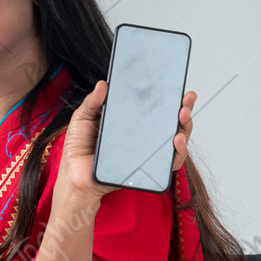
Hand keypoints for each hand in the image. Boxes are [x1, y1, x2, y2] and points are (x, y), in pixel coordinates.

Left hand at [56, 81, 197, 208]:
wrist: (74, 176)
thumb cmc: (78, 149)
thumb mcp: (82, 119)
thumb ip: (92, 102)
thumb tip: (103, 84)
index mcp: (130, 122)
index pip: (155, 108)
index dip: (169, 98)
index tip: (178, 88)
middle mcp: (143, 136)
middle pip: (171, 122)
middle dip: (184, 108)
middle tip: (186, 99)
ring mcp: (148, 153)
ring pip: (177, 140)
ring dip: (185, 127)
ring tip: (182, 115)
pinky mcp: (149, 168)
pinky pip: (170, 162)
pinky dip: (179, 151)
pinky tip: (176, 140)